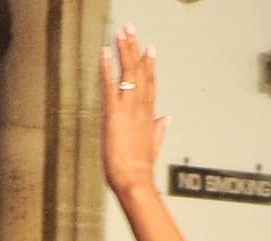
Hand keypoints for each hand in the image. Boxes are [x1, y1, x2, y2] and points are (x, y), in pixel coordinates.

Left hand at [100, 25, 168, 195]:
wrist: (135, 182)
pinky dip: (107, 67)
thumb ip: (159, 130)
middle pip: (140, 71)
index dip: (149, 65)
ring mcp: (128, 109)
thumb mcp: (153, 146)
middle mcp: (140, 108)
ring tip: (121, 32)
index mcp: (148, 115)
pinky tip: (104, 52)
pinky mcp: (114, 114)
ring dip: (124, 50)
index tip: (150, 49)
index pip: (150, 84)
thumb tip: (167, 119)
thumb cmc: (141, 170)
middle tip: (131, 29)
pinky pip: (110, 85)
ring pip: (128, 72)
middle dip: (135, 48)